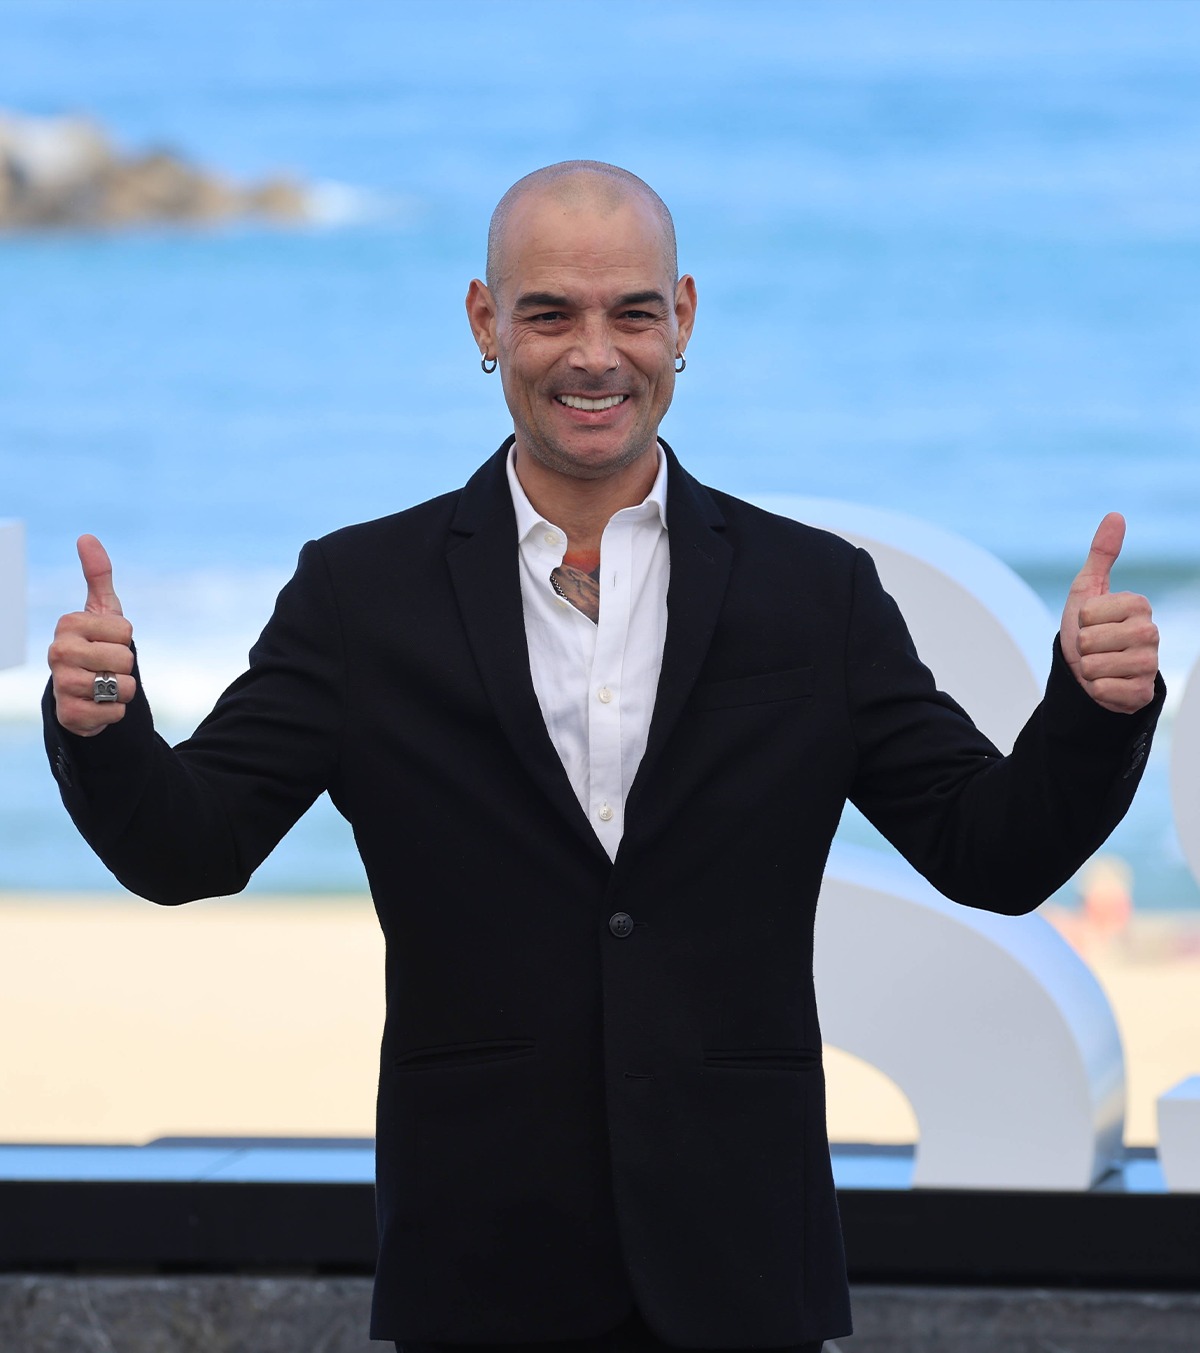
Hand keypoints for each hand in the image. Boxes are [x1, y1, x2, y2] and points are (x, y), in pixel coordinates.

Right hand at [47, 535, 136, 735]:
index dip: (125, 638)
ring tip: (103, 686)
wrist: (83, 692)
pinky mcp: (70, 715)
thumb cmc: (96, 644)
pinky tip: (98, 706)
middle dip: (125, 666)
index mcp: (68, 625)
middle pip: (124, 658)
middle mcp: (58, 652)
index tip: (107, 641)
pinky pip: (115, 712)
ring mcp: (62, 684)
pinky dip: (114, 712)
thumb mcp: (102, 610)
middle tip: (106, 666)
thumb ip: (98, 574)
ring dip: (122, 690)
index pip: (125, 630)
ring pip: (122, 686)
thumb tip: (86, 537)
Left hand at [1059, 513, 1158, 713]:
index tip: (1092, 624)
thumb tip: (1116, 515)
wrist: (1092, 674)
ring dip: (1087, 669)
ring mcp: (1149, 664)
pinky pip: (1102, 689)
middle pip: (1089, 640)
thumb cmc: (1089, 629)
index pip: (1088, 613)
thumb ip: (1102, 554)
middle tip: (1095, 648)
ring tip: (1100, 665)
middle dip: (1082, 646)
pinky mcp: (1142, 693)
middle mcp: (1150, 633)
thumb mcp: (1088, 590)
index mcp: (1139, 605)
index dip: (1080, 621)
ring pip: (1094, 666)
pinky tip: (1107, 684)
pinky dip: (1095, 689)